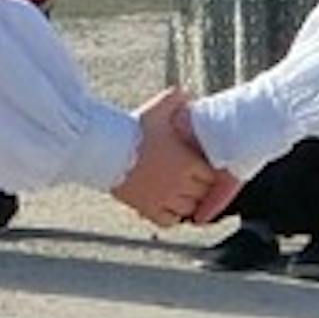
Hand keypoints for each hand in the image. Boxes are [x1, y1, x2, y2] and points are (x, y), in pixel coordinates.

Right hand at [116, 88, 231, 226]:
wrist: (106, 148)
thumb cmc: (132, 128)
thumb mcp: (158, 107)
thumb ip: (177, 98)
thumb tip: (188, 96)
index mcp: (187, 163)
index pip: (212, 176)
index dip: (208, 172)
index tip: (201, 167)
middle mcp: (179, 184)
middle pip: (202, 194)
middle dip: (200, 187)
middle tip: (194, 180)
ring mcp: (163, 199)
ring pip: (188, 210)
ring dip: (188, 203)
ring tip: (182, 194)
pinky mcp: (147, 209)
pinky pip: (169, 221)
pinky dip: (172, 216)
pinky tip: (168, 206)